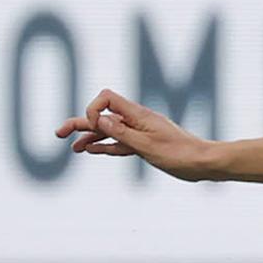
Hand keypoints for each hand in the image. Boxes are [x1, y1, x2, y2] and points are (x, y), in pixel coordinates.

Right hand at [53, 88, 218, 181]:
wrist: (204, 163)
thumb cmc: (180, 154)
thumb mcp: (147, 146)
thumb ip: (122, 133)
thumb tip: (99, 119)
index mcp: (138, 115)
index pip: (106, 98)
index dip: (93, 109)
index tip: (95, 127)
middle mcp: (138, 120)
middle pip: (104, 115)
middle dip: (81, 122)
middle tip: (59, 133)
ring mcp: (141, 132)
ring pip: (110, 131)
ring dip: (90, 137)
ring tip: (73, 147)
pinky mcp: (146, 144)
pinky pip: (120, 142)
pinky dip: (105, 145)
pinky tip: (92, 150)